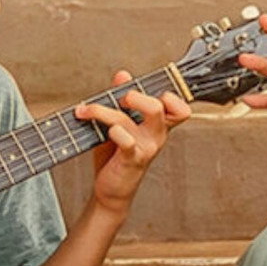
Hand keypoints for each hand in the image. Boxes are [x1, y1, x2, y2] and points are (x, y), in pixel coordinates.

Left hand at [76, 71, 188, 213]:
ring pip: (128, 119)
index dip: (170, 96)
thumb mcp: (119, 123)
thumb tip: (122, 75)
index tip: (145, 91)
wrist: (111, 190)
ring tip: (86, 110)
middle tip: (119, 98)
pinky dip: (113, 132)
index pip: (180, 108)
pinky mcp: (132, 160)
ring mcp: (146, 148)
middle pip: (158, 106)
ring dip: (103, 111)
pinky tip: (102, 131)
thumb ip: (121, 99)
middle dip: (135, 95)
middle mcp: (157, 136)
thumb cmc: (116, 156)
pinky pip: (126, 141)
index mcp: (159, 126)